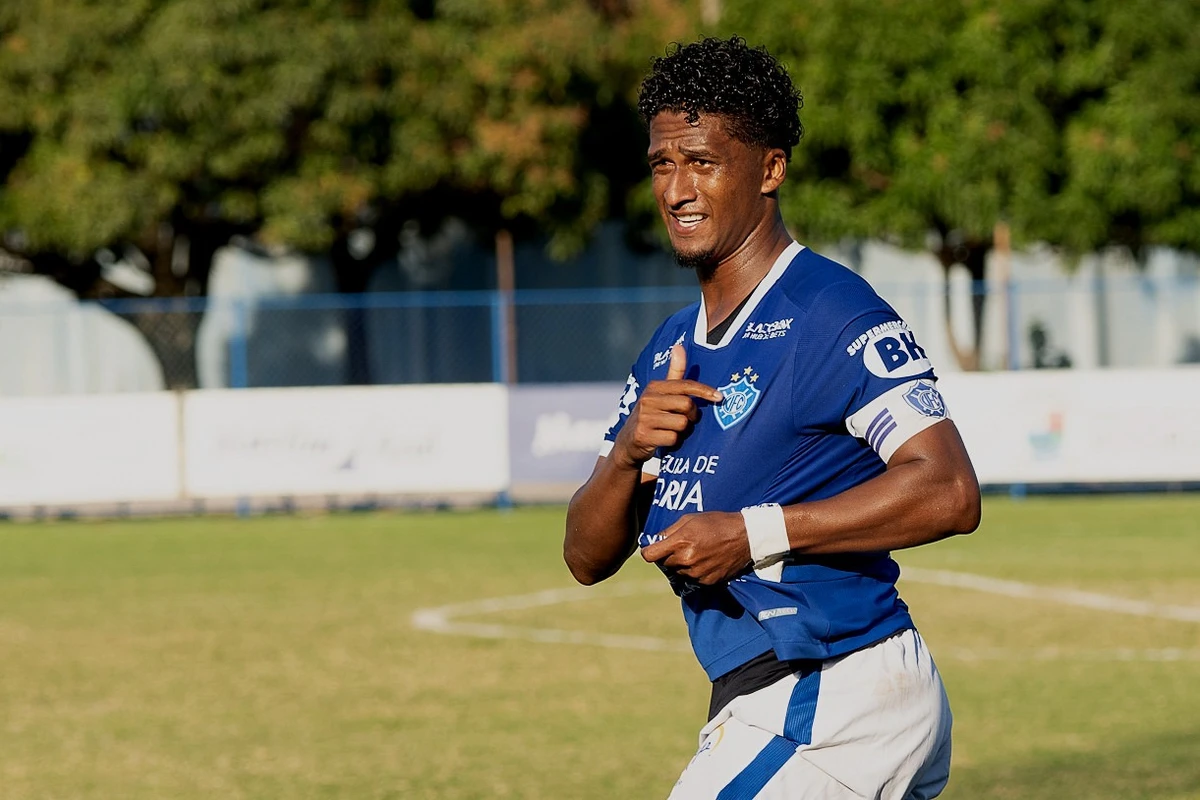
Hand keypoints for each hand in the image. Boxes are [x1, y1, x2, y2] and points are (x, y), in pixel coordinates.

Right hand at [610, 345, 722, 470]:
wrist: (628, 442)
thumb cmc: (651, 414)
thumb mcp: (659, 393)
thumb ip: (673, 373)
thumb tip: (679, 346)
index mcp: (654, 387)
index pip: (685, 385)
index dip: (705, 391)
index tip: (719, 397)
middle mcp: (647, 399)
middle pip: (687, 405)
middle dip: (692, 415)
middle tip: (687, 420)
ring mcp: (644, 417)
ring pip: (681, 424)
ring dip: (682, 431)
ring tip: (672, 430)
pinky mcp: (643, 435)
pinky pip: (673, 438)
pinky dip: (674, 442)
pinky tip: (665, 440)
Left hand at [640, 511, 752, 585]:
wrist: (745, 536)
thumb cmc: (717, 523)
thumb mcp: (690, 519)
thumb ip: (670, 531)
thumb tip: (656, 540)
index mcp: (680, 543)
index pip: (650, 555)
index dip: (649, 552)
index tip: (652, 549)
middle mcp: (687, 560)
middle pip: (665, 563)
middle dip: (669, 555)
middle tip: (682, 546)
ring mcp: (697, 573)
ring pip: (679, 572)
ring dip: (683, 564)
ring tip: (698, 551)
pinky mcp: (708, 581)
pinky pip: (693, 578)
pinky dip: (696, 571)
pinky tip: (706, 559)